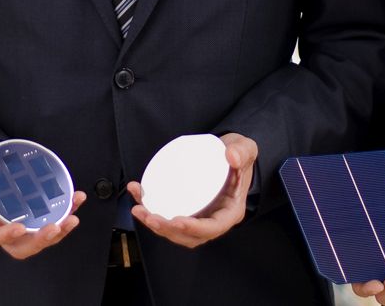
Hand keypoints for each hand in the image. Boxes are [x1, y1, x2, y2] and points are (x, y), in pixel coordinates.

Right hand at [0, 140, 85, 258]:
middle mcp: (4, 227)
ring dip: (60, 232)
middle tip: (54, 227)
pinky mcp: (39, 217)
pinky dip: (67, 212)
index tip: (20, 228)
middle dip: (39, 240)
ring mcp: (24, 224)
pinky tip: (77, 199)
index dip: (5, 235)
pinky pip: (54, 221)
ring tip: (72, 218)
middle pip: (21, 247)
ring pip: (41, 239)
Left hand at [128, 132, 255, 248]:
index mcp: (230, 211)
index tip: (177, 221)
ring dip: (155, 224)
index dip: (194, 229)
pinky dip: (151, 208)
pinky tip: (137, 193)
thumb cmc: (239, 155)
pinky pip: (167, 214)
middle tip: (149, 216)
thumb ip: (242, 151)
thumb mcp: (246, 149)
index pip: (213, 228)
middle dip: (167, 230)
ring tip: (138, 209)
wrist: (230, 154)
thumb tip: (230, 156)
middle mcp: (213, 219)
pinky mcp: (185, 208)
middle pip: (189, 236)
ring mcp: (198, 216)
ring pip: (175, 230)